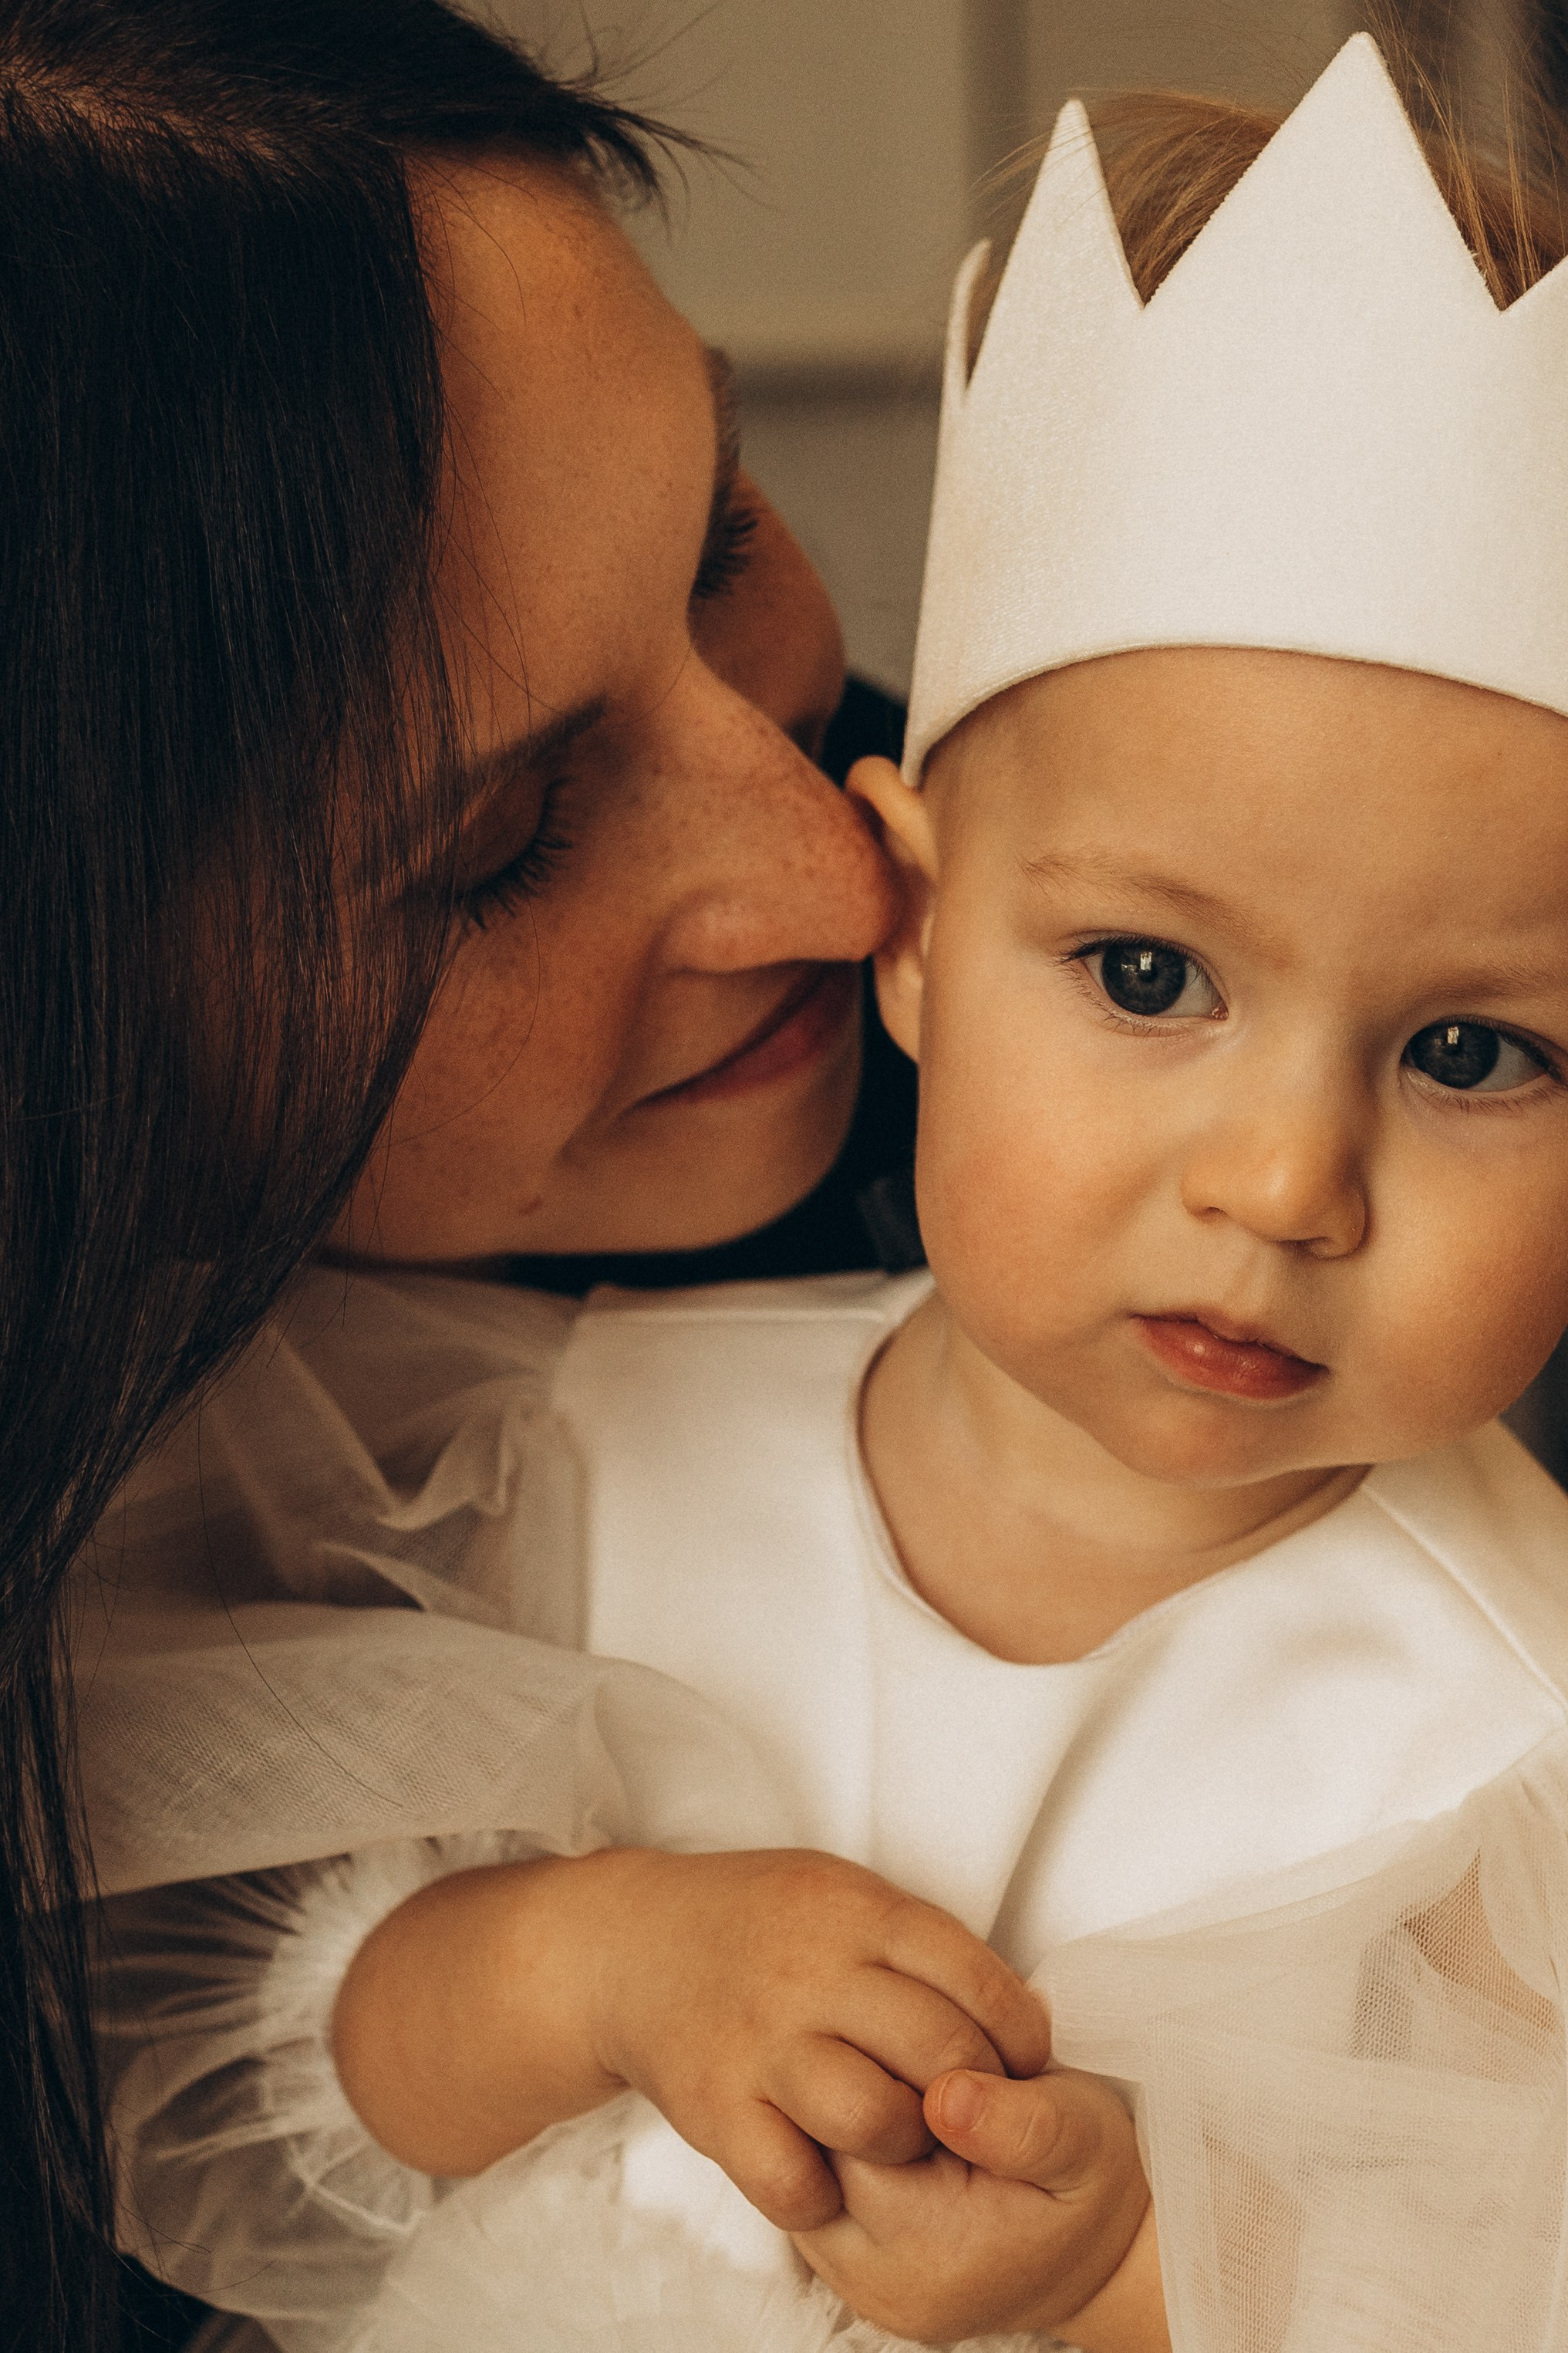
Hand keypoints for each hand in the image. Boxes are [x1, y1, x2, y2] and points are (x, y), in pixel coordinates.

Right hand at [589, 1849, 1051, 2230]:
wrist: (630, 1945)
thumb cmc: (761, 1923)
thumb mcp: (844, 1896)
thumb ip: (917, 1945)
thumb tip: (1014, 2013)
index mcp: (856, 1912)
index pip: (975, 1977)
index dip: (1019, 2032)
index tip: (1024, 2062)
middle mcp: (812, 1973)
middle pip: (938, 2050)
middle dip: (976, 2094)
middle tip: (973, 2111)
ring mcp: (761, 2042)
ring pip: (874, 2117)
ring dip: (906, 2144)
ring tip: (902, 2139)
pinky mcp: (715, 2106)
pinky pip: (792, 2179)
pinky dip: (823, 2193)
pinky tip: (829, 2169)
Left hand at [792, 2063, 1166, 2351]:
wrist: (1097, 2257)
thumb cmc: (1090, 2185)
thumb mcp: (1084, 2139)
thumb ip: (1021, 2124)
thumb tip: (948, 2096)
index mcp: (937, 2253)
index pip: (860, 2129)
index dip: (891, 2068)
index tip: (947, 2057)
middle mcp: (880, 2282)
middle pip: (817, 2148)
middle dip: (860, 2091)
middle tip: (927, 2073)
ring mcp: (857, 2281)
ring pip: (805, 2166)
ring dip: (846, 2123)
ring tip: (913, 2100)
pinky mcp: (846, 2268)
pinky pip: (814, 2189)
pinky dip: (843, 2151)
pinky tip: (892, 2125)